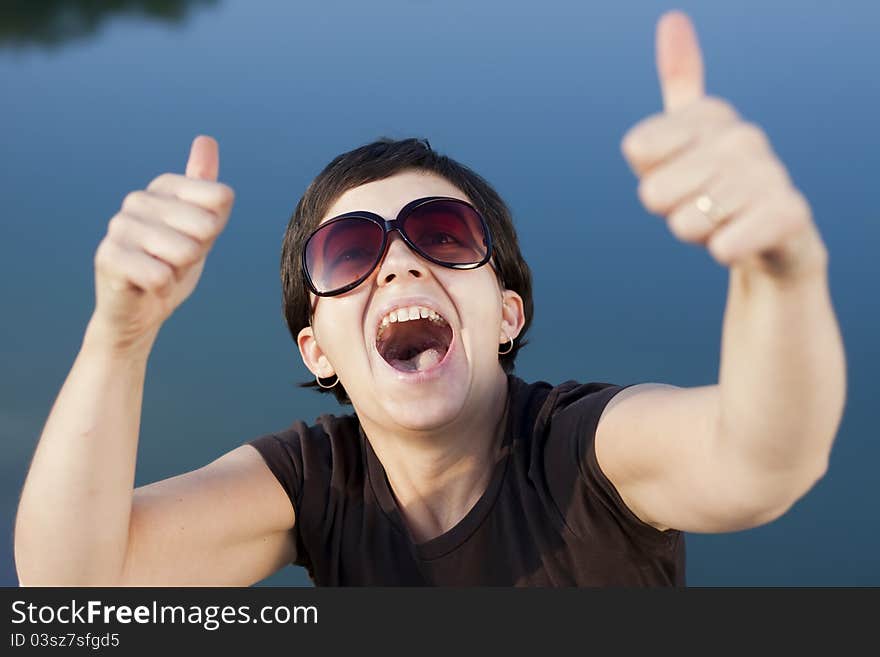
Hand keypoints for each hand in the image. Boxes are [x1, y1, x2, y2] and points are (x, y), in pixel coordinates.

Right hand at [90, 135, 234, 352]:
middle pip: (206, 225)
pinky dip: (162, 289)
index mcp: (164, 187)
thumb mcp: (203, 228)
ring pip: (186, 252)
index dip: (215, 230)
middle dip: (198, 253)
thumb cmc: (174, 266)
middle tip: (176, 261)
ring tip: (161, 271)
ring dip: (179, 272)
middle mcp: (138, 199)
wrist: (140, 310)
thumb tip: (205, 139)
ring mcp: (119, 226)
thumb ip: (208, 189)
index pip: (221, 198)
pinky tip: (147, 286)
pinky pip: (161, 276)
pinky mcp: (108, 257)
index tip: (194, 240)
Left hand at [621, 11, 827, 281]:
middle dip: (671, 211)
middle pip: (653, 193)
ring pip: (685, 223)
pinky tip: (742, 241)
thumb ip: (679, 82)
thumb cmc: (716, 185)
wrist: (774, 236)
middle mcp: (743, 136)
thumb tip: (673, 19)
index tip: (679, 173)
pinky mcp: (788, 215)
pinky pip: (723, 246)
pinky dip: (724, 251)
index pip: (636, 148)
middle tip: (702, 205)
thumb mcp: (687, 136)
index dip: (650, 174)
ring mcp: (769, 174)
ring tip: (725, 221)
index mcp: (711, 114)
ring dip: (697, 234)